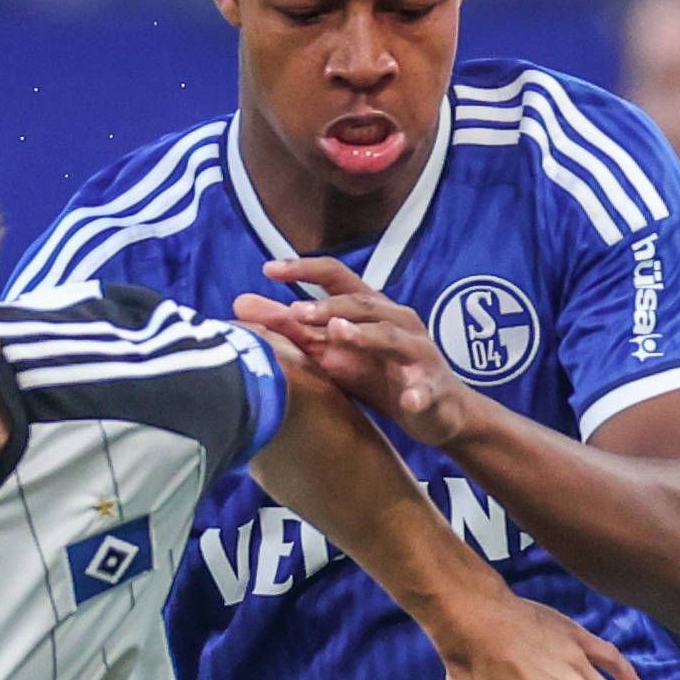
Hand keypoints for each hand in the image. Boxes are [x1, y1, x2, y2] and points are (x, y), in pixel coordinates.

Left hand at [236, 259, 481, 446]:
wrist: (439, 412)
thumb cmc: (381, 375)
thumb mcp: (334, 352)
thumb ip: (293, 329)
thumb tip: (240, 306)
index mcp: (372, 309)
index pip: (337, 277)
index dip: (305, 269)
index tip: (269, 268)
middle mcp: (398, 321)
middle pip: (362, 303)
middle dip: (329, 307)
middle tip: (295, 312)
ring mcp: (418, 353)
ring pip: (393, 336)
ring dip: (366, 335)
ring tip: (338, 335)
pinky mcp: (433, 387)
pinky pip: (425, 390)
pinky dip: (417, 394)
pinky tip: (408, 400)